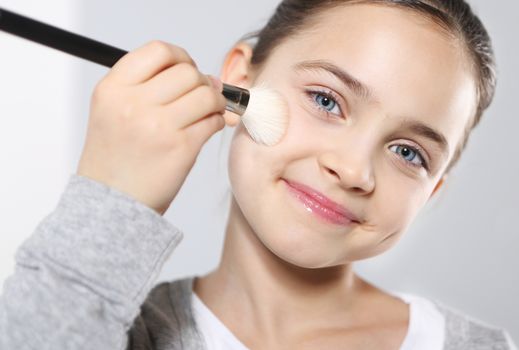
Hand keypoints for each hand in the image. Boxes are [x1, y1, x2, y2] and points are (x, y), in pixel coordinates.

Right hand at [77, 41, 226, 214]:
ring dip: (215, 101)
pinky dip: (216, 122)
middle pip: (187, 72)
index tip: (186, 70)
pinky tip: (205, 129)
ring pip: (206, 94)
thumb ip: (150, 87)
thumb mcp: (113, 111)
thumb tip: (207, 77)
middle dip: (200, 82)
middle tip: (199, 97)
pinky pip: (213, 121)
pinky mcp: (180, 148)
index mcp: (113, 88)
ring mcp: (157, 126)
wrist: (110, 204)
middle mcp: (133, 103)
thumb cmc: (115, 159)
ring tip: (207, 112)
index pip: (159, 51)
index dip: (180, 57)